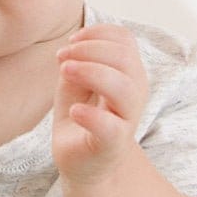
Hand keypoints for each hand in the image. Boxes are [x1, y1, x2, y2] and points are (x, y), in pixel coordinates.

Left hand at [52, 23, 149, 183]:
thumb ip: (76, 62)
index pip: (125, 40)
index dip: (97, 34)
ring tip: (65, 73)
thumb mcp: (75, 83)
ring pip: (123, 88)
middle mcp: (133, 93)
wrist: (83, 162)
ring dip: (90, 72)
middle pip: (125, 58)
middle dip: (89, 50)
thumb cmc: (82, 117)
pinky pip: (110, 126)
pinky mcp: (113, 144)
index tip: (71, 42)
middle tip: (62, 58)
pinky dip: (91, 115)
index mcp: (128, 73)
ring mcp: (126, 119)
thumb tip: (72, 48)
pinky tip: (74, 110)